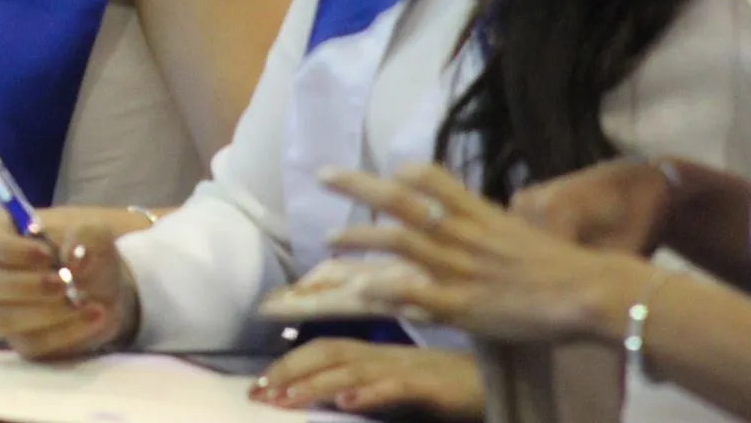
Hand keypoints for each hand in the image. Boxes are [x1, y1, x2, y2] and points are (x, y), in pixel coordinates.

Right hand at [0, 221, 137, 359]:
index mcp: (2, 242)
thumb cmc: (90, 253)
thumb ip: (86, 237)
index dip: (10, 250)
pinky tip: (94, 315)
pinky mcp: (24, 341)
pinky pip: (33, 344)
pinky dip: (67, 331)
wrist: (107, 288)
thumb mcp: (96, 234)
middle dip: (22, 285)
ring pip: (3, 318)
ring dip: (46, 312)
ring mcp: (4, 313)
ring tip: (83, 300)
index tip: (46, 254)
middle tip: (63, 283)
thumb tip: (74, 258)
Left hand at [252, 340, 482, 418]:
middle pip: (328, 353)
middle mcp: (382, 356)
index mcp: (373, 355)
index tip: (256, 386)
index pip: (322, 350)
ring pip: (353, 369)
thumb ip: (362, 390)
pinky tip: (348, 401)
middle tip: (257, 393)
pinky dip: (370, 392)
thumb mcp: (393, 389)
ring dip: (316, 383)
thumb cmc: (442, 388)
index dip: (287, 364)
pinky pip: (396, 387)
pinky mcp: (429, 387)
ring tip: (287, 397)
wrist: (493, 383)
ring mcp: (405, 368)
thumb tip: (327, 400)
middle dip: (289, 370)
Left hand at [322, 165, 654, 344]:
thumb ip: (496, 225)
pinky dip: (384, 290)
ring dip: (358, 238)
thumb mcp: (526, 232)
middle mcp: (461, 234)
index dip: (405, 174)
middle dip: (358, 186)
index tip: (388, 172)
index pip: (433, 179)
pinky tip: (360, 290)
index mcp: (480, 214)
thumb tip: (484, 218)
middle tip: (324, 176)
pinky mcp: (460, 304)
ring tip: (329, 240)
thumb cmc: (565, 266)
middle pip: (400, 200)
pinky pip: (412, 293)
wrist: (588, 292)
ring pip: (396, 242)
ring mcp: (457, 268)